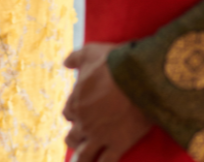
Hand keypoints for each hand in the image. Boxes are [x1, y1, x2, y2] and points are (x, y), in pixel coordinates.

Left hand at [63, 43, 153, 161]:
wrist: (138, 77)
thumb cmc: (113, 62)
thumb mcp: (89, 53)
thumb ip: (75, 58)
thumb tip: (65, 63)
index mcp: (76, 102)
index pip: (68, 113)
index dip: (73, 113)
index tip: (80, 113)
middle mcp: (84, 122)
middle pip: (72, 136)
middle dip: (75, 137)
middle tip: (79, 139)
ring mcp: (100, 135)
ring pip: (84, 155)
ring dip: (81, 159)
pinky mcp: (118, 144)